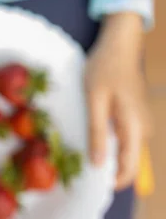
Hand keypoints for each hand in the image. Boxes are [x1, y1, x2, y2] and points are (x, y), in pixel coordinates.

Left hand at [85, 13, 151, 190]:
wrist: (120, 44)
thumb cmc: (105, 67)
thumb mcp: (94, 98)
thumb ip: (96, 130)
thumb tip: (97, 164)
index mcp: (134, 127)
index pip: (129, 169)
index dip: (112, 181)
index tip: (90, 181)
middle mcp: (143, 128)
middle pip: (128, 160)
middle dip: (107, 165)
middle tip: (82, 157)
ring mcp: (142, 120)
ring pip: (126, 147)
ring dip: (108, 149)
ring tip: (86, 139)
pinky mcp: (136, 113)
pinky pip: (125, 134)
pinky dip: (111, 136)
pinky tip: (95, 125)